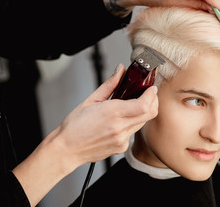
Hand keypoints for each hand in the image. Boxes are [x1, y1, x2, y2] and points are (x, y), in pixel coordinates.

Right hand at [12, 64, 157, 205]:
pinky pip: (133, 132)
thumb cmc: (74, 126)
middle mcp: (119, 127)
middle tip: (148, 94)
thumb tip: (120, 70)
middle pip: (149, 114)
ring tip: (131, 106)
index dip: (152, 95)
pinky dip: (131, 124)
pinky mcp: (121, 147)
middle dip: (152, 101)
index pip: (144, 105)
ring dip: (142, 112)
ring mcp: (122, 139)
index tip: (151, 88)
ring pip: (143, 123)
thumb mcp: (91, 100)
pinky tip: (120, 121)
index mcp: (112, 112)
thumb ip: (110, 84)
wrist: (66, 149)